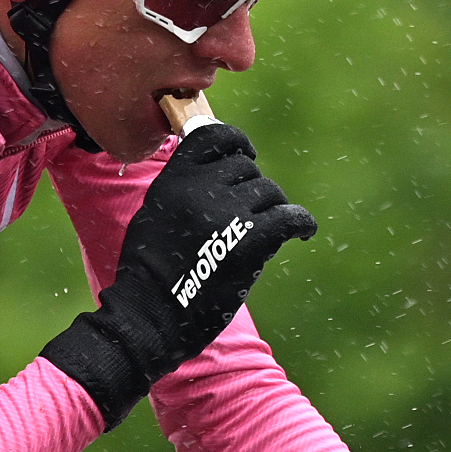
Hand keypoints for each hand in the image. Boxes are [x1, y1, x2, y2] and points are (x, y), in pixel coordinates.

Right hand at [41, 123, 316, 428]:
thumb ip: (180, 188)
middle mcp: (200, 188)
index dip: (235, 142)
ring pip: (269, 193)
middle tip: (251, 212)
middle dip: (252, 187)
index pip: (213, 136)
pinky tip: (302, 232)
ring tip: (265, 231)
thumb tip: (215, 171)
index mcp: (173, 179)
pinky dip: (301, 223)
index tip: (245, 155)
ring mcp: (227, 213)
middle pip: (246, 168)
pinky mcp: (251, 242)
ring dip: (271, 209)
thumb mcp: (153, 215)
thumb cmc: (148, 274)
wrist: (150, 315)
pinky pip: (290, 217)